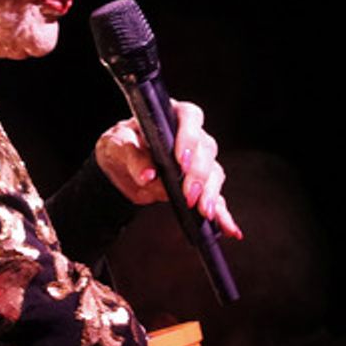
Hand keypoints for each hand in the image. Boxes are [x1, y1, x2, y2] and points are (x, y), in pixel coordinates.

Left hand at [95, 100, 243, 238]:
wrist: (118, 166)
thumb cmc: (120, 146)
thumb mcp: (116, 147)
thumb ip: (132, 157)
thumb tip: (148, 174)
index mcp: (171, 117)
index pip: (189, 118)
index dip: (190, 137)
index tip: (182, 161)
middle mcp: (190, 136)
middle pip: (207, 149)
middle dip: (199, 174)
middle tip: (189, 195)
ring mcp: (198, 161)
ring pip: (214, 172)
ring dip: (211, 193)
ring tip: (205, 212)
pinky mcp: (198, 185)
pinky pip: (215, 197)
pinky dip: (223, 213)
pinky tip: (229, 228)